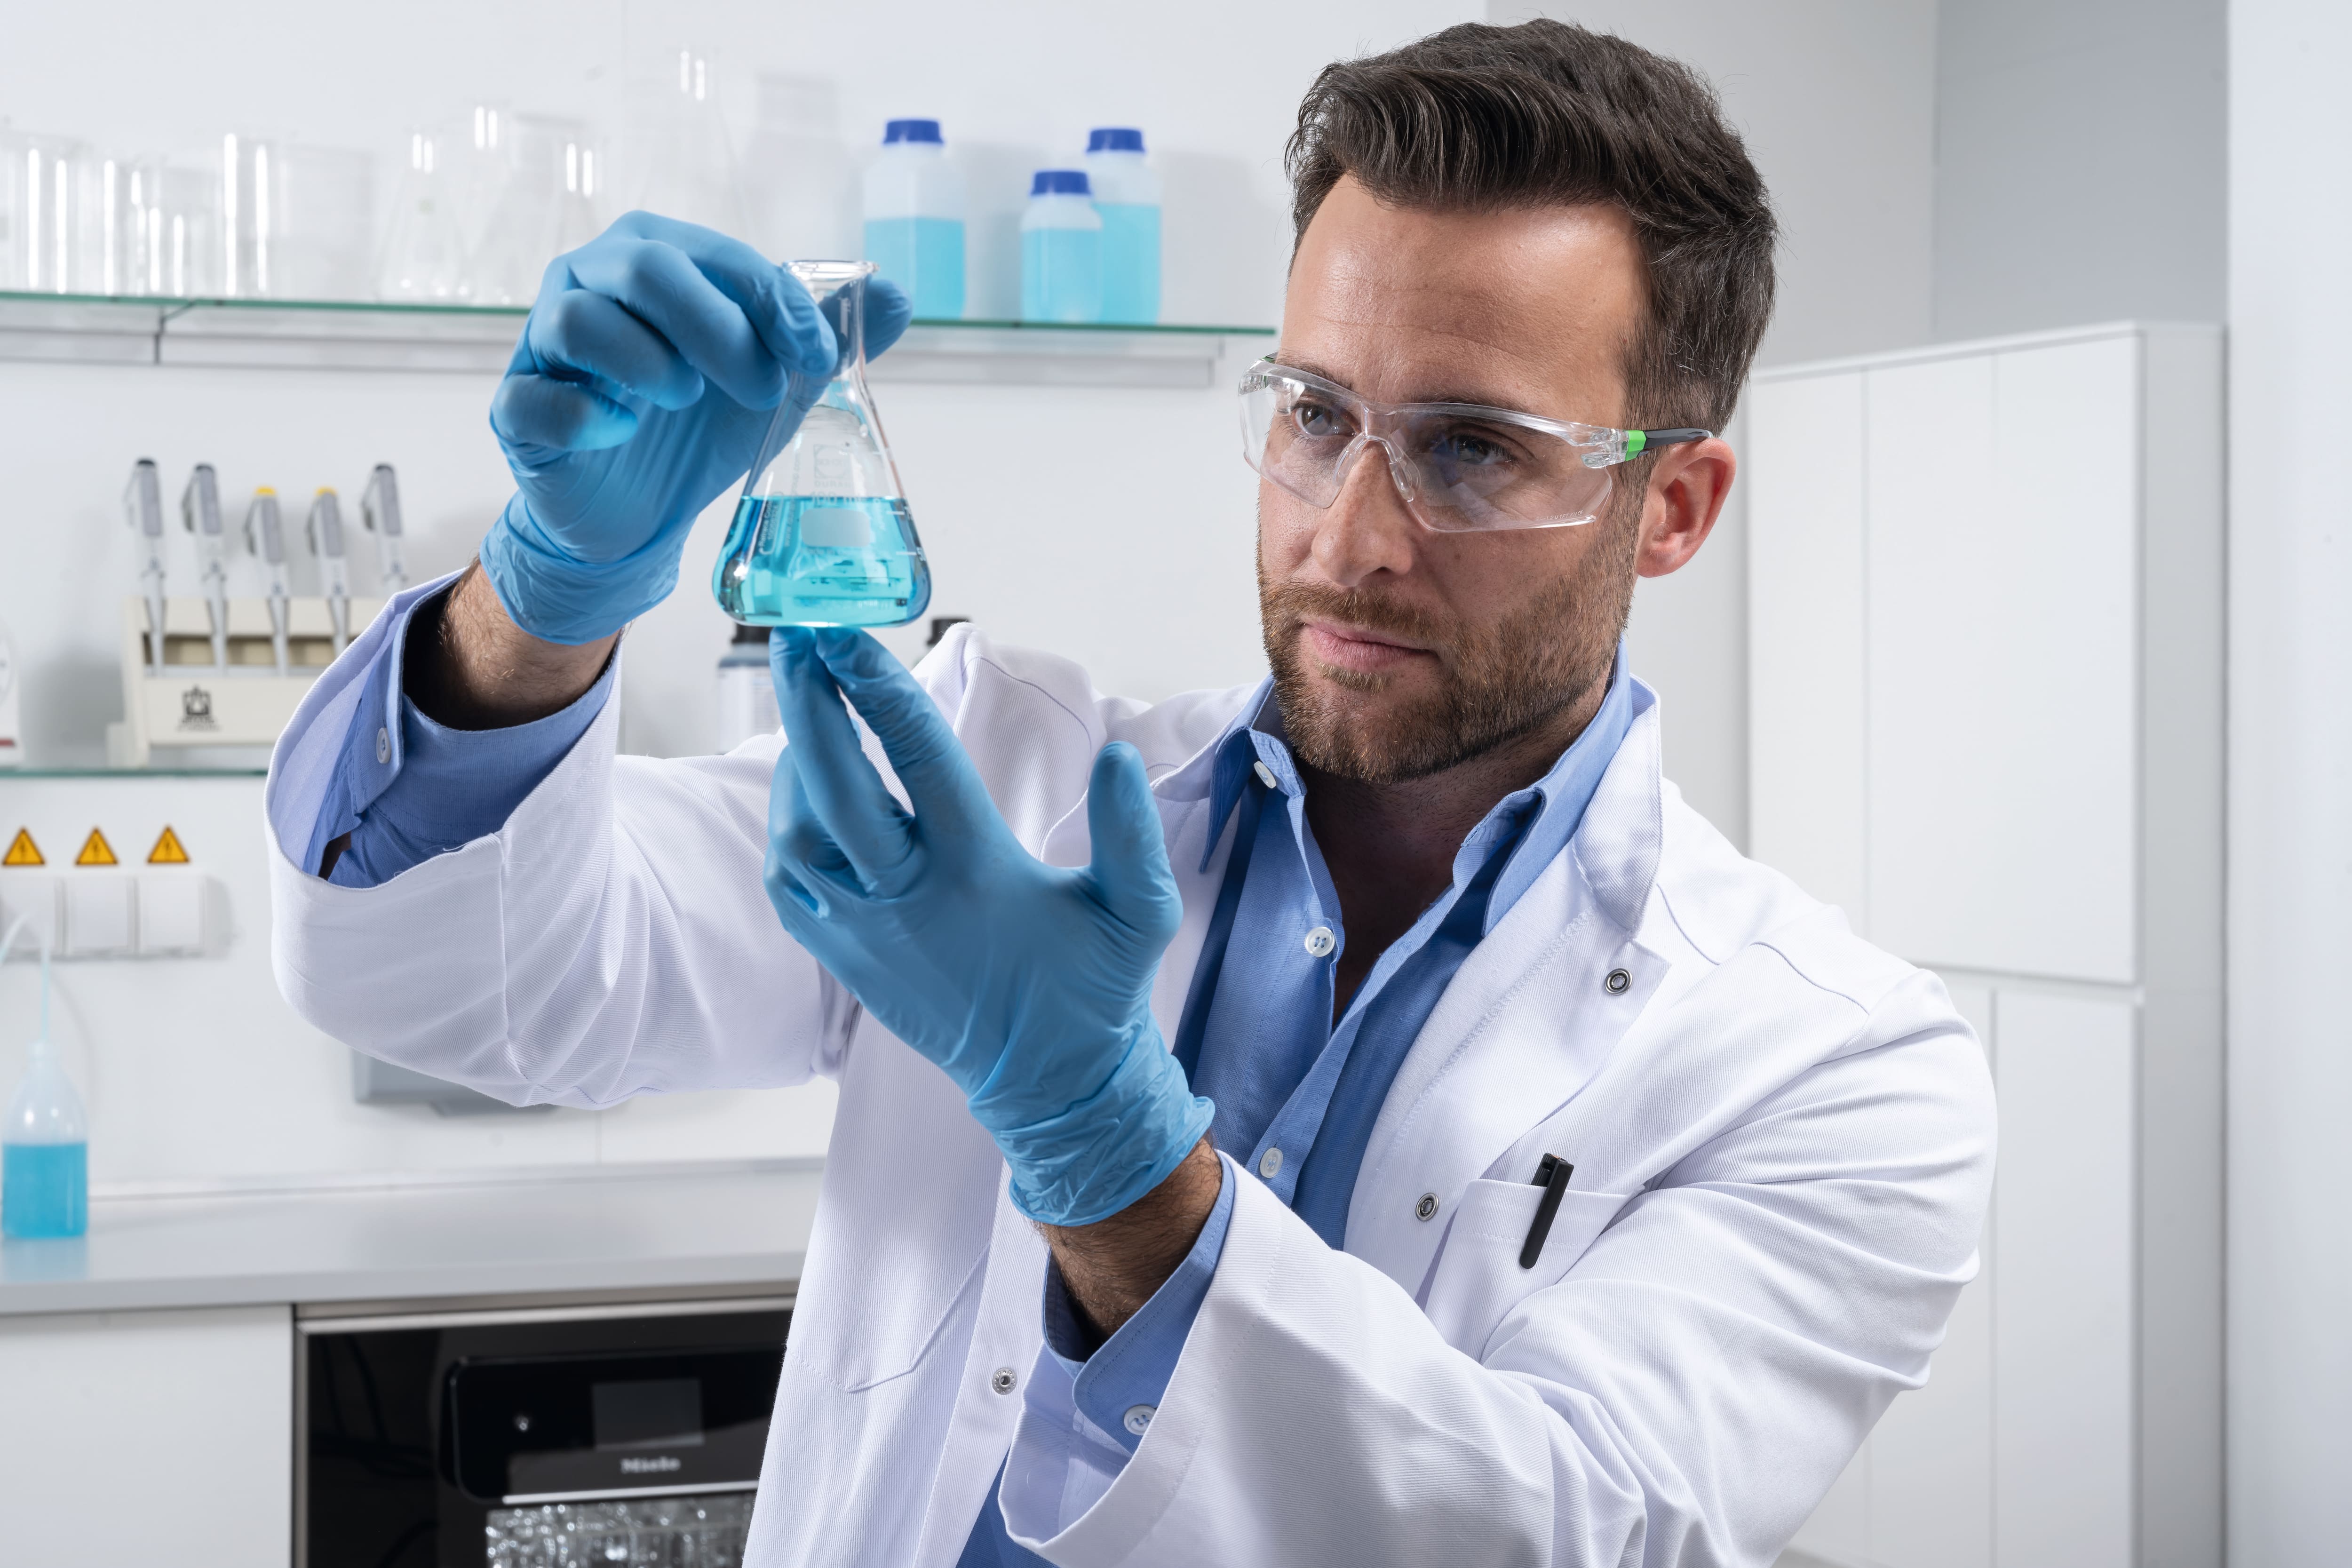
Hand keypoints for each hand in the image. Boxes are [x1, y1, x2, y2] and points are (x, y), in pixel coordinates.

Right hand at [479, 212, 912, 643]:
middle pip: (646, 268)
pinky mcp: (517, 409)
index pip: (720, 257)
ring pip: (579, 319)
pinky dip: (586, 416)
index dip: (776, 304)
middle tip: (760, 389)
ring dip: (649, 361)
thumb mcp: (776, 381)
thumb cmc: (701, 427)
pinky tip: (623, 432)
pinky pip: (536, 399)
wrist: (640, 512)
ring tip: (686, 400)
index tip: (816, 360)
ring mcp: (543, 344)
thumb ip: (828, 336)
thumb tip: (898, 295)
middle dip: (718, 328)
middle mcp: (588, 281)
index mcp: (655, 258)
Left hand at [763, 627, 1213, 1226]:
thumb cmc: (1093, 988)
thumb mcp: (1139, 913)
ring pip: (798, 831)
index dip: (879, 689)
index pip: (916, 760)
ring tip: (805, 695)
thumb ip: (1131, 833)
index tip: (847, 634)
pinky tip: (804, 775)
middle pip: (834, 787)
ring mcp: (861, 931)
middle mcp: (906, 900)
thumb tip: (1119, 756)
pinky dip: (787, 817)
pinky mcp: (839, 954)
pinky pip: (789, 875)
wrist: (1047, 1082)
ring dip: (796, 758)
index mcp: (976, 873)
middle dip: (809, 705)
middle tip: (798, 639)